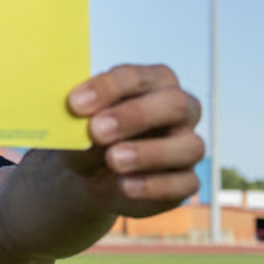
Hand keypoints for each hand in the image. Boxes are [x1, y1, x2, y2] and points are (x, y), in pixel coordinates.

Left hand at [61, 64, 204, 217]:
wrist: (92, 175)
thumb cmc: (89, 137)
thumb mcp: (78, 127)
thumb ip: (81, 121)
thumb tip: (81, 122)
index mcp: (153, 82)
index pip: (138, 77)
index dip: (108, 89)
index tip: (75, 104)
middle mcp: (180, 110)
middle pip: (174, 103)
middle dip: (135, 115)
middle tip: (97, 130)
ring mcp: (188, 145)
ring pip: (189, 146)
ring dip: (149, 153)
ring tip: (113, 160)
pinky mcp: (187, 180)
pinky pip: (185, 183)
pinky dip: (154, 185)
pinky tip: (125, 185)